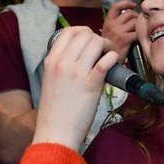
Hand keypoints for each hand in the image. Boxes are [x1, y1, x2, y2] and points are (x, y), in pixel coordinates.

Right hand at [33, 27, 117, 149]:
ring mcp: (76, 73)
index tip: (91, 41)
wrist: (55, 133)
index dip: (84, 31)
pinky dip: (113, 58)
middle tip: (104, 50)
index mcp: (51, 60)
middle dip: (98, 39)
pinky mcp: (90, 85)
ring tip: (109, 57)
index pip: (68, 31)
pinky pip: (105, 61)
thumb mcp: (50, 80)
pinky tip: (113, 64)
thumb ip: (61, 65)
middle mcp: (62, 63)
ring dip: (107, 47)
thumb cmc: (55, 111)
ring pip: (96, 43)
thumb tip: (80, 55)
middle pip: (85, 34)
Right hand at [101, 0, 137, 63]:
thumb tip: (130, 18)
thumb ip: (116, 25)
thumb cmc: (108, 51)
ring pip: (134, 21)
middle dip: (136, 17)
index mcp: (107, 22)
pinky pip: (137, 32)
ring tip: (139, 32)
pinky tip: (139, 40)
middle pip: (129, 13)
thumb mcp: (108, 35)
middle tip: (138, 24)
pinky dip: (140, 35)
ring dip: (139, 26)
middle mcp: (111, 25)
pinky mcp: (124, 39)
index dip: (126, 2)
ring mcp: (117, 31)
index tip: (133, 5)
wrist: (104, 64)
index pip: (115, 6)